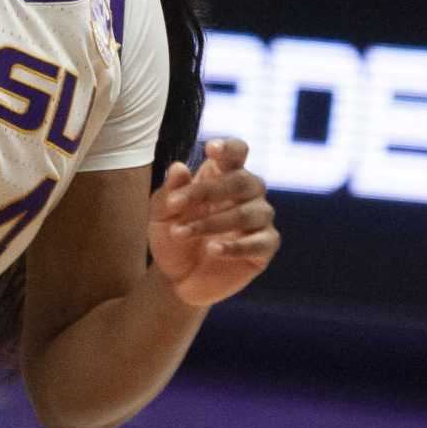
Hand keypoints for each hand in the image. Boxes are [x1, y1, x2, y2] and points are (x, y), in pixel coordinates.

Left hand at [149, 137, 278, 307]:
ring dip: (212, 223)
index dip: (228, 148)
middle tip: (175, 205)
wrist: (176, 279)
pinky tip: (212, 250)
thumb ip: (170, 192)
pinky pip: (259, 242)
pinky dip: (235, 246)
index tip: (211, 149)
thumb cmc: (173, 236)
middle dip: (209, 191)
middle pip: (242, 180)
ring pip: (248, 212)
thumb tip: (178, 167)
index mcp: (223, 174)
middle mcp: (248, 191)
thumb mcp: (162, 215)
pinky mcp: (265, 246)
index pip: (237, 152)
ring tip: (181, 233)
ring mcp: (259, 219)